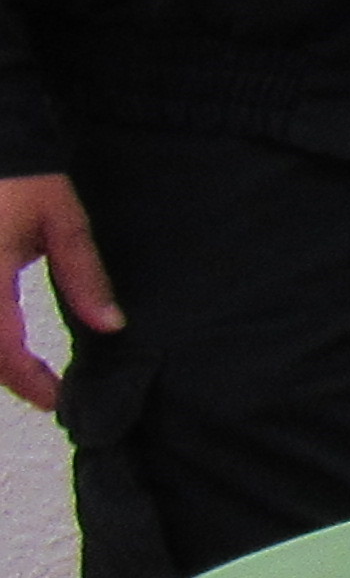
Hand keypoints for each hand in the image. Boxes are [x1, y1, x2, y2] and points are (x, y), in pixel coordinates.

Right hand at [0, 171, 123, 412]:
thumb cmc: (25, 178)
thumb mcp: (64, 222)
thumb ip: (84, 276)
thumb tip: (111, 325)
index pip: (2, 347)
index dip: (27, 381)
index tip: (56, 400)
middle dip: (8, 377)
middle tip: (45, 391)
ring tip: (28, 373)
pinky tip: (5, 345)